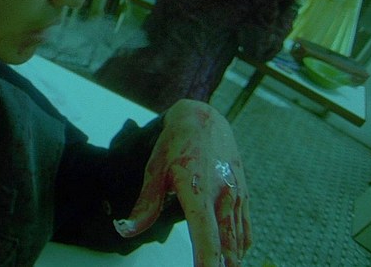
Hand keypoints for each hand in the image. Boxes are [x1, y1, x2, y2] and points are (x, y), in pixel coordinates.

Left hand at [114, 99, 250, 266]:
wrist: (204, 118)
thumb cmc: (176, 143)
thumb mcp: (154, 170)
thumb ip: (144, 205)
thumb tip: (125, 229)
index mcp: (198, 192)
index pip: (206, 235)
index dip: (207, 260)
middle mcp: (222, 196)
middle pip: (227, 244)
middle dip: (221, 265)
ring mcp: (236, 195)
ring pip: (238, 238)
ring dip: (232, 259)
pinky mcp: (243, 193)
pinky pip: (246, 227)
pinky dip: (241, 245)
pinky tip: (235, 257)